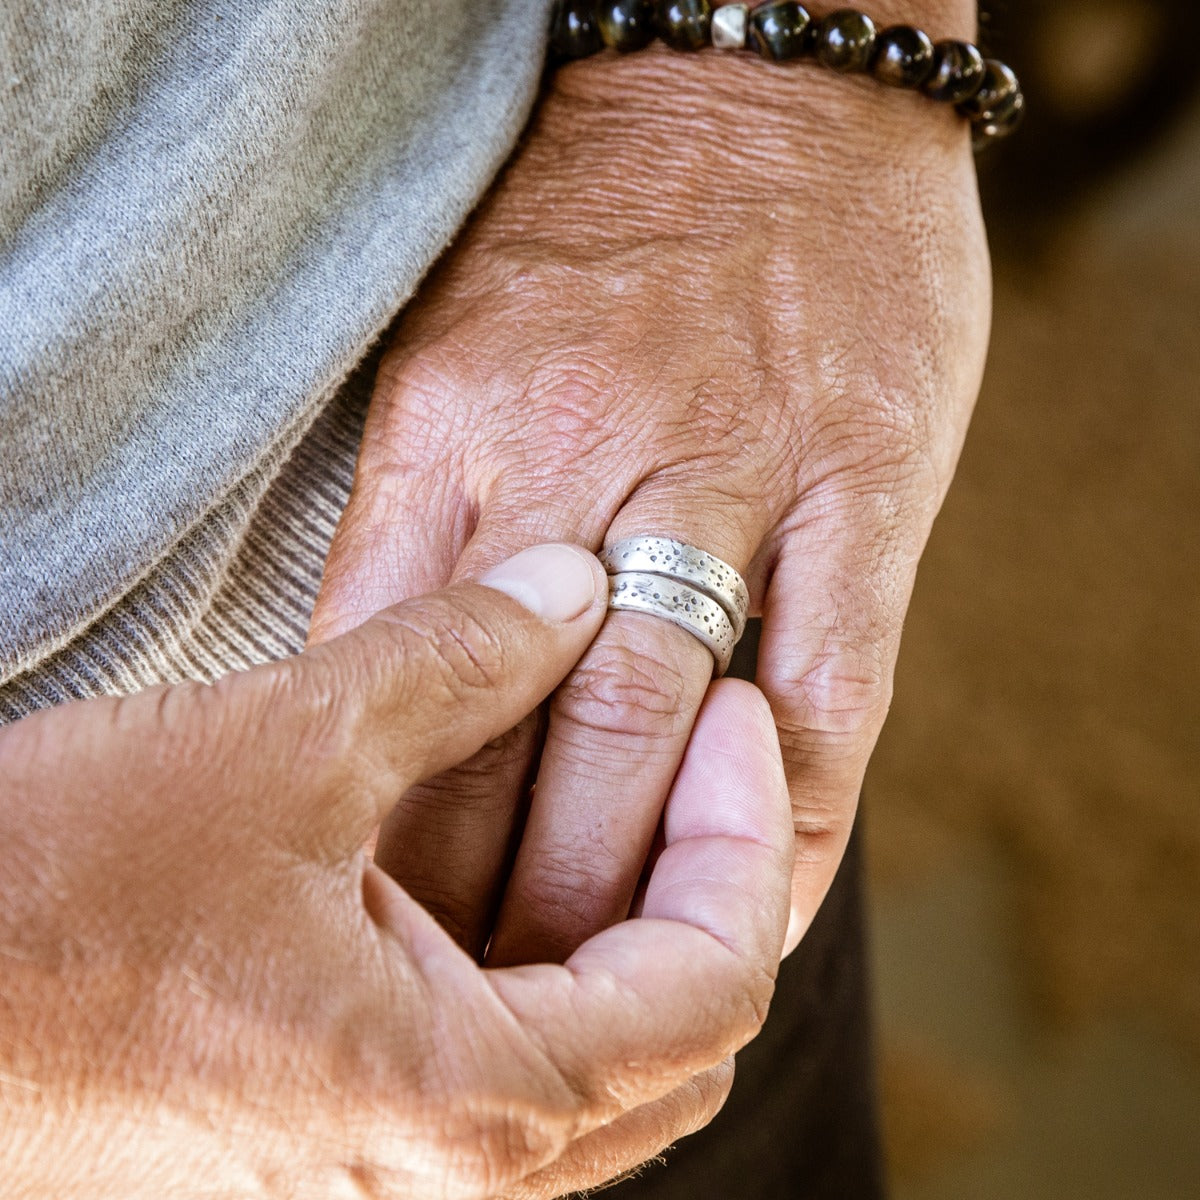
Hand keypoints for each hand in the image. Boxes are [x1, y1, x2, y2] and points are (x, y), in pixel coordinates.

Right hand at [0, 545, 792, 1198]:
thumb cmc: (45, 898)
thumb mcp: (283, 745)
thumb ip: (460, 658)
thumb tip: (578, 588)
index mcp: (464, 1103)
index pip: (710, 983)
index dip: (742, 832)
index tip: (728, 714)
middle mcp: (443, 1174)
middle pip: (674, 1034)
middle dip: (706, 876)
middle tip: (697, 742)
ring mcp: (386, 1167)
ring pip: (596, 1051)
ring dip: (631, 912)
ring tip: (625, 775)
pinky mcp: (334, 1133)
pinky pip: (504, 1052)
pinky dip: (546, 947)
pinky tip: (512, 840)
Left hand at [311, 32, 989, 962]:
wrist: (766, 89)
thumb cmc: (602, 233)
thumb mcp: (462, 349)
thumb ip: (432, 519)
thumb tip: (394, 682)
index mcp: (458, 430)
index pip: (391, 672)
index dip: (377, 818)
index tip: (370, 916)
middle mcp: (583, 461)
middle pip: (513, 731)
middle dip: (486, 889)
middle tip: (468, 992)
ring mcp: (734, 478)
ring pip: (657, 732)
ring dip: (622, 881)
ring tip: (596, 981)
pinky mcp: (861, 491)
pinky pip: (829, 697)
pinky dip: (792, 824)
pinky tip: (760, 900)